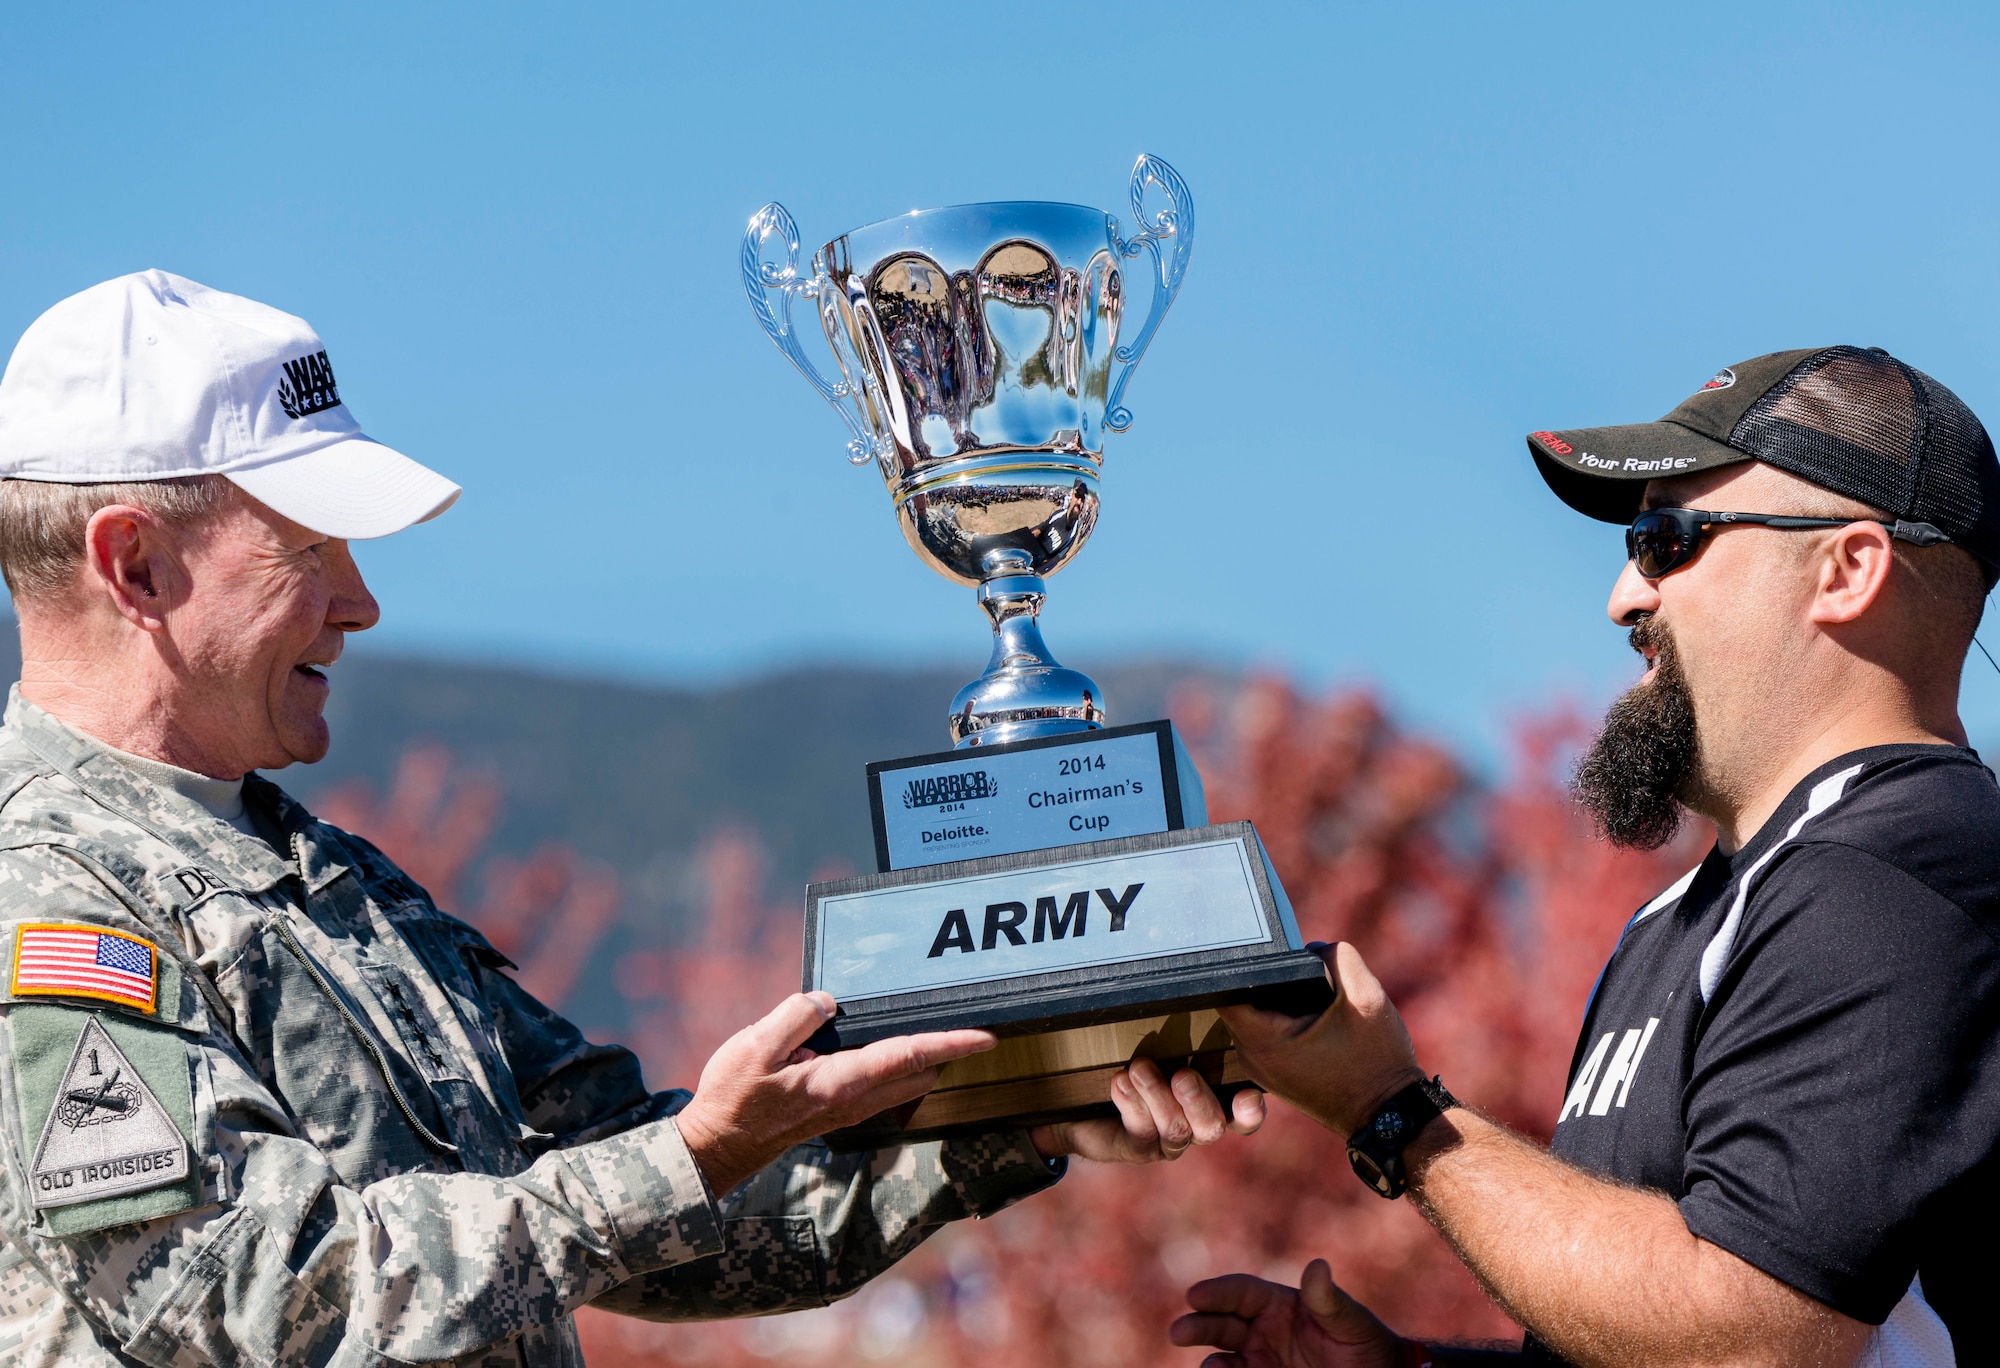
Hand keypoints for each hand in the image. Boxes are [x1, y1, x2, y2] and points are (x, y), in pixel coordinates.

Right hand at [675, 991, 994, 1194]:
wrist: (716, 1148)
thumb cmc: (733, 1099)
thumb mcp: (755, 1047)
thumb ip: (796, 1018)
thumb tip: (828, 1002)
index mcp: (839, 1082)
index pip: (908, 1056)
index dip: (950, 1043)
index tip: (987, 1036)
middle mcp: (853, 1100)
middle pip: (918, 1071)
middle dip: (948, 1050)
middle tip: (972, 1020)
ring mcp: (847, 1109)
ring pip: (904, 1082)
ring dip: (924, 1058)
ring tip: (936, 1026)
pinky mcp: (837, 1110)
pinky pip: (882, 1084)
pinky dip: (897, 1064)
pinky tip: (883, 1043)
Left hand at [1029, 1057, 1264, 1162]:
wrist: (1088, 1097)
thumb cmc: (1139, 1064)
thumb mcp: (1166, 1049)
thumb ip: (1190, 1037)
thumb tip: (1205, 996)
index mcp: (1213, 1102)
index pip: (1243, 1116)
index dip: (1249, 1112)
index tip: (1247, 1096)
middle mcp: (1195, 1127)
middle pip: (1212, 1127)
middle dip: (1199, 1101)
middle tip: (1182, 1076)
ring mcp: (1167, 1141)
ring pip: (1176, 1129)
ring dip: (1157, 1095)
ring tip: (1138, 1068)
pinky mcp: (1138, 1148)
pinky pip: (1141, 1131)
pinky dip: (1131, 1103)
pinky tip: (1121, 1081)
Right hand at [1170, 1259, 1409, 1367]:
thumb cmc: (1369, 1347)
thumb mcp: (1352, 1323)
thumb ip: (1329, 1300)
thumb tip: (1317, 1266)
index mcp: (1279, 1305)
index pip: (1241, 1293)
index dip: (1217, 1292)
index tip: (1195, 1295)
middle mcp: (1262, 1332)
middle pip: (1221, 1325)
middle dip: (1199, 1326)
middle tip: (1179, 1332)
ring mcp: (1261, 1361)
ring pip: (1222, 1359)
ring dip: (1211, 1362)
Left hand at [1219, 943, 1422, 1138]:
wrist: (1389, 1114)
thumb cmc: (1378, 1061)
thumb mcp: (1365, 995)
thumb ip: (1336, 956)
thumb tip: (1308, 947)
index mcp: (1265, 1041)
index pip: (1224, 990)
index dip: (1239, 963)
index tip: (1262, 951)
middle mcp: (1252, 1059)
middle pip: (1239, 1001)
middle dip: (1266, 980)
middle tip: (1298, 971)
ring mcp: (1261, 1070)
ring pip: (1254, 1016)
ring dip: (1277, 1001)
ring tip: (1311, 997)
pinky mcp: (1274, 1073)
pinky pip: (1266, 1034)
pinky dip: (1284, 1020)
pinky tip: (1312, 1017)